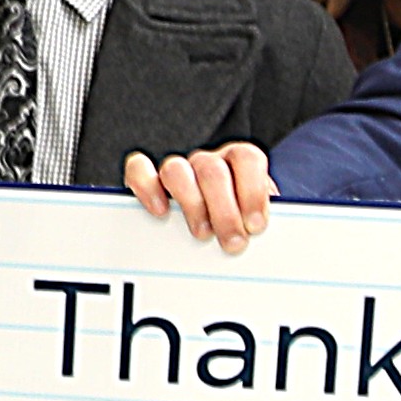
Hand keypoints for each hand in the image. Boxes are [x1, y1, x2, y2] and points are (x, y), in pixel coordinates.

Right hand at [126, 143, 277, 248]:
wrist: (213, 240)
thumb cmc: (239, 231)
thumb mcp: (256, 226)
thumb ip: (259, 224)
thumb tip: (262, 236)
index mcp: (239, 163)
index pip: (246, 157)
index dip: (252, 190)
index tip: (256, 225)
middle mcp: (208, 162)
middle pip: (212, 170)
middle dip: (225, 211)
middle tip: (234, 243)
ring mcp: (178, 169)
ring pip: (176, 169)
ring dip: (191, 205)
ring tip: (203, 235)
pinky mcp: (147, 180)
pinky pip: (138, 169)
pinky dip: (147, 187)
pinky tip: (161, 211)